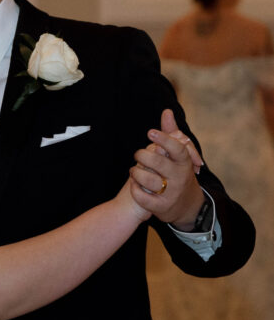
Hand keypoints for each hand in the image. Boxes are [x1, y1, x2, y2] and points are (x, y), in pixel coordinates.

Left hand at [129, 112, 205, 227]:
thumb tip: (167, 111)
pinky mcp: (161, 207)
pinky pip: (142, 197)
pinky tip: (134, 184)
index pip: (178, 149)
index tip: (150, 132)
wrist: (186, 206)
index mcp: (185, 163)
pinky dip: (135, 189)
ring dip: (136, 173)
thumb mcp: (177, 155)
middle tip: (137, 154)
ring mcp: (171, 194)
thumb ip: (170, 133)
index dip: (164, 139)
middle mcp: (180, 178)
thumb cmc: (177, 173)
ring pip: (148, 180)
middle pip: (159, 163)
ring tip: (133, 170)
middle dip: (143, 156)